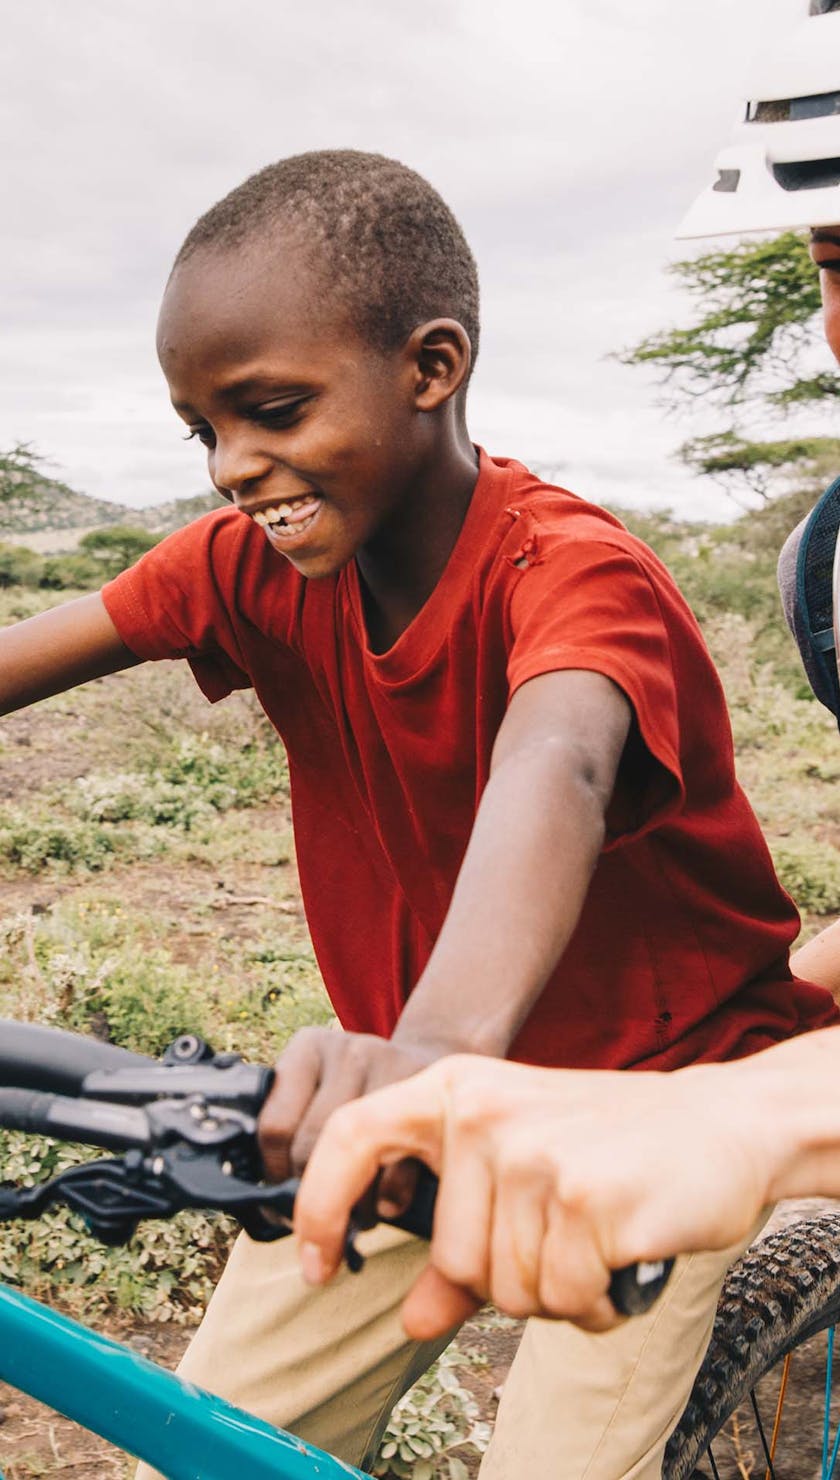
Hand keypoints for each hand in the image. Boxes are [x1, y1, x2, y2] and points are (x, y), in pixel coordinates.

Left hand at [257, 1027, 439, 1209]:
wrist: (427, 1063)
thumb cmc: (359, 1091)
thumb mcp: (318, 1089)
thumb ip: (289, 1128)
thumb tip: (266, 1201)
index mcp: (309, 1050)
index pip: (274, 1127)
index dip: (274, 1175)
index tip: (281, 1200)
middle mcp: (349, 1053)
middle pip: (311, 1146)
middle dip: (312, 1196)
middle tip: (320, 1219)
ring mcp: (393, 1068)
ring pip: (354, 1161)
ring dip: (350, 1207)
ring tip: (353, 1215)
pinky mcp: (431, 1100)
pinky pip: (399, 1168)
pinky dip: (387, 1201)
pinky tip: (384, 1202)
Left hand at [293, 1055, 776, 1336]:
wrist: (723, 1124)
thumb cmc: (615, 1151)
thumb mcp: (524, 1176)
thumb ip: (461, 1246)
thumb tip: (409, 1319)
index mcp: (458, 1090)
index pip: (353, 1135)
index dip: (319, 1204)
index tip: (316, 1265)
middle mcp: (484, 1112)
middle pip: (455, 1259)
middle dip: (513, 1278)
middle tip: (568, 1236)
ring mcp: (532, 1151)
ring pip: (507, 1289)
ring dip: (559, 1291)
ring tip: (600, 1236)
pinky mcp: (582, 1195)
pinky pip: (563, 1299)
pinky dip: (598, 1302)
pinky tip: (625, 1256)